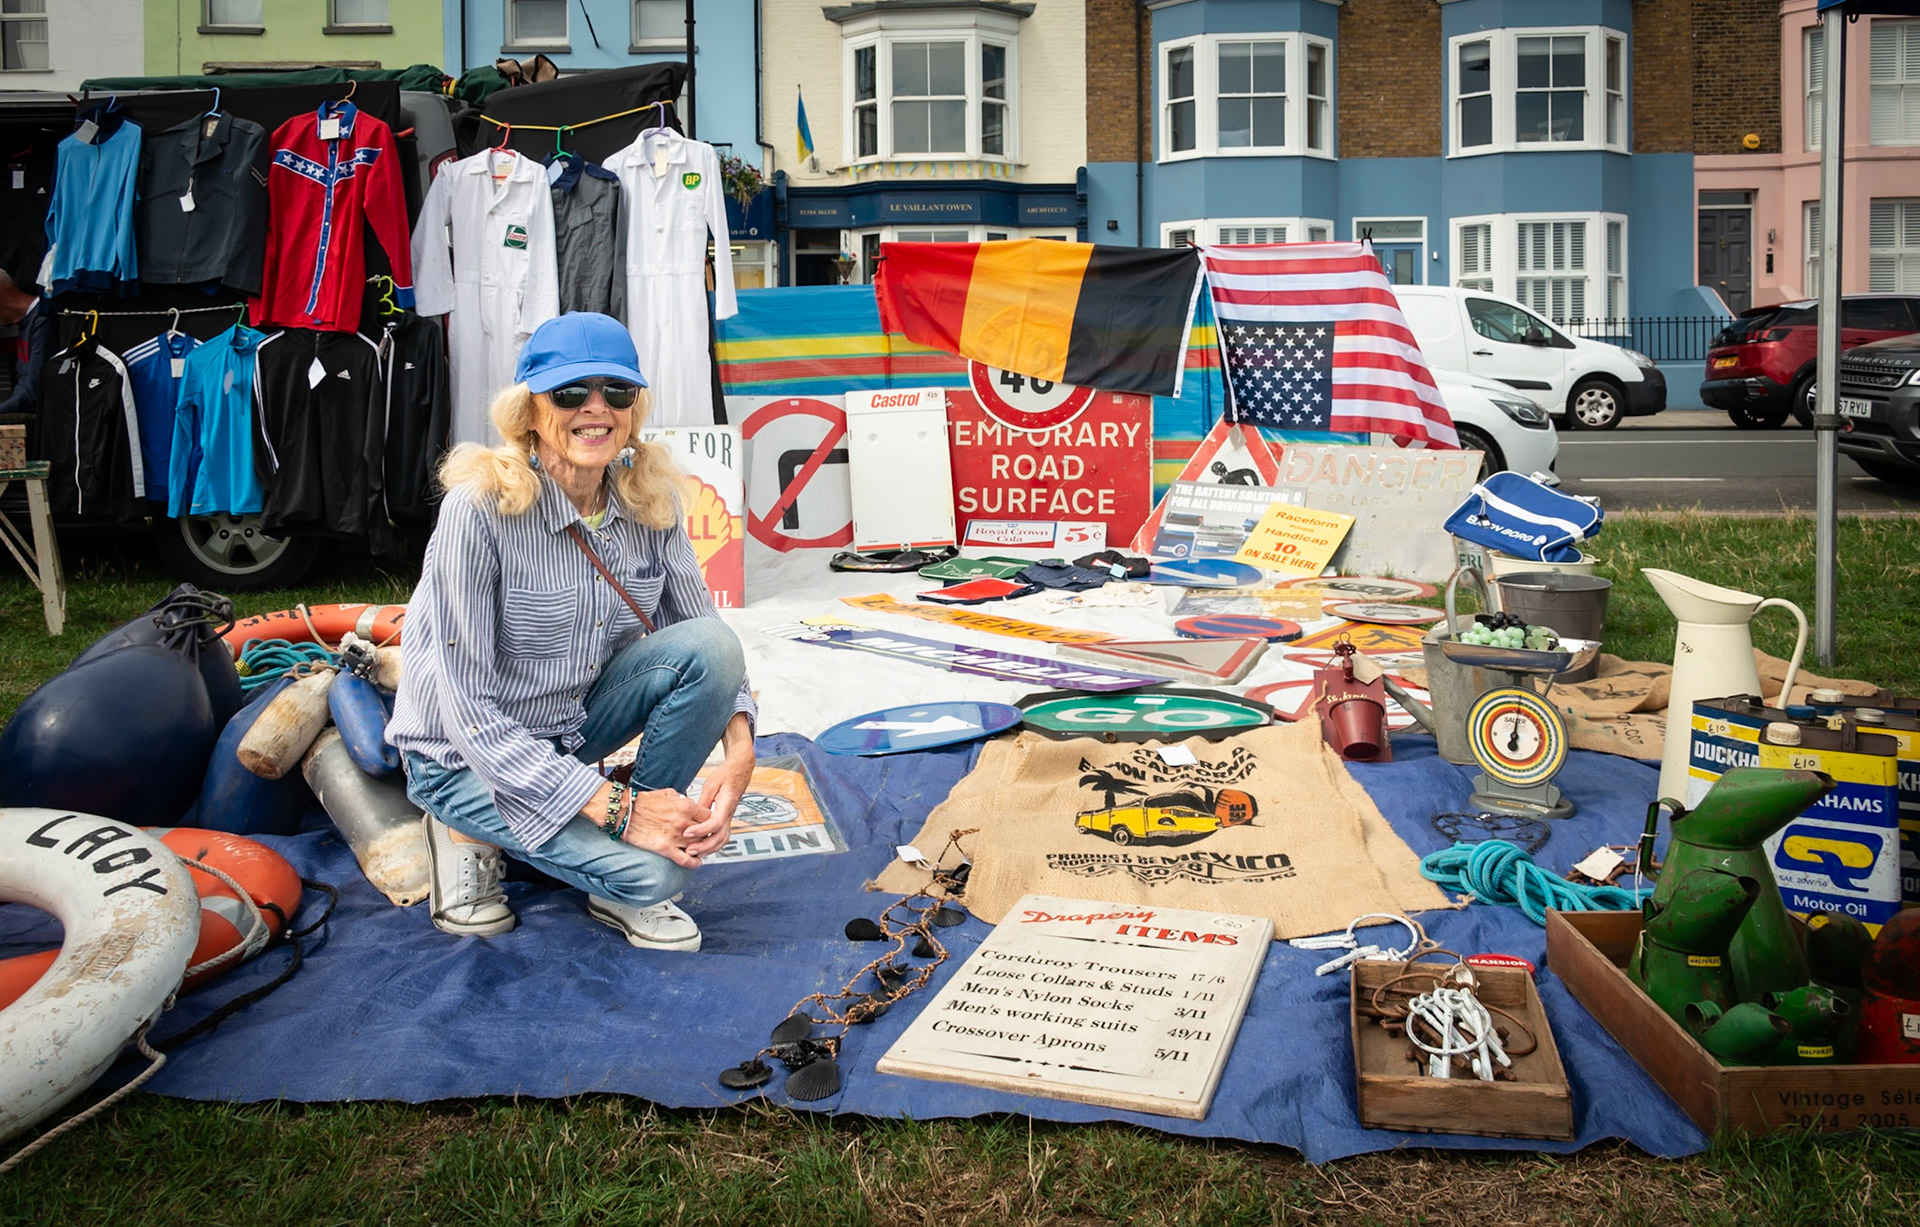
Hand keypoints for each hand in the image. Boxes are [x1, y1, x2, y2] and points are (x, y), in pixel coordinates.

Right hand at [621, 786, 709, 867]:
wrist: (624, 812)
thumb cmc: (643, 802)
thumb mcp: (668, 793)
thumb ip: (682, 799)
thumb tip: (689, 803)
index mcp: (685, 806)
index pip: (709, 816)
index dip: (710, 821)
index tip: (709, 825)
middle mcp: (683, 821)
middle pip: (706, 832)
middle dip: (707, 836)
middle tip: (706, 839)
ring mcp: (675, 836)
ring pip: (698, 846)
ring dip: (701, 849)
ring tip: (701, 850)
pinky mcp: (665, 848)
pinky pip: (685, 860)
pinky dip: (693, 863)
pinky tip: (696, 863)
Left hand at [684, 715, 755, 858]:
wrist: (740, 771)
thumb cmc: (727, 775)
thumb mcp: (711, 784)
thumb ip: (703, 801)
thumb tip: (692, 814)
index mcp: (727, 803)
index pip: (716, 822)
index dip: (701, 830)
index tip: (687, 832)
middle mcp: (730, 814)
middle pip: (720, 837)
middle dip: (704, 846)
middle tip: (688, 850)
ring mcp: (729, 819)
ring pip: (722, 840)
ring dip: (708, 849)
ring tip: (692, 852)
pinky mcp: (725, 820)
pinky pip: (720, 836)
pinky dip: (711, 845)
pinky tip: (699, 847)